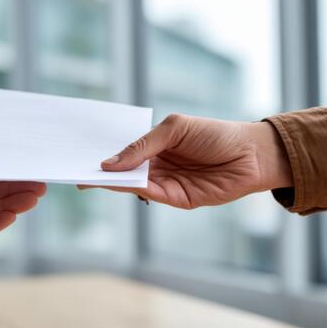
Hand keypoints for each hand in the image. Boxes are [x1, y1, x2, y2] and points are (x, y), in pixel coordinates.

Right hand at [80, 114, 291, 208]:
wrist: (252, 153)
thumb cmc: (216, 134)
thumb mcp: (175, 128)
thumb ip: (143, 144)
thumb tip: (110, 164)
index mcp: (156, 147)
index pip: (124, 152)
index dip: (103, 154)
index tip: (79, 154)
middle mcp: (158, 166)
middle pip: (123, 171)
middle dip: (100, 171)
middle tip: (74, 168)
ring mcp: (165, 183)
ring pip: (131, 184)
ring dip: (110, 181)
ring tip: (87, 175)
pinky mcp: (176, 199)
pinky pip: (148, 193)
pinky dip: (130, 188)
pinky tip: (115, 181)